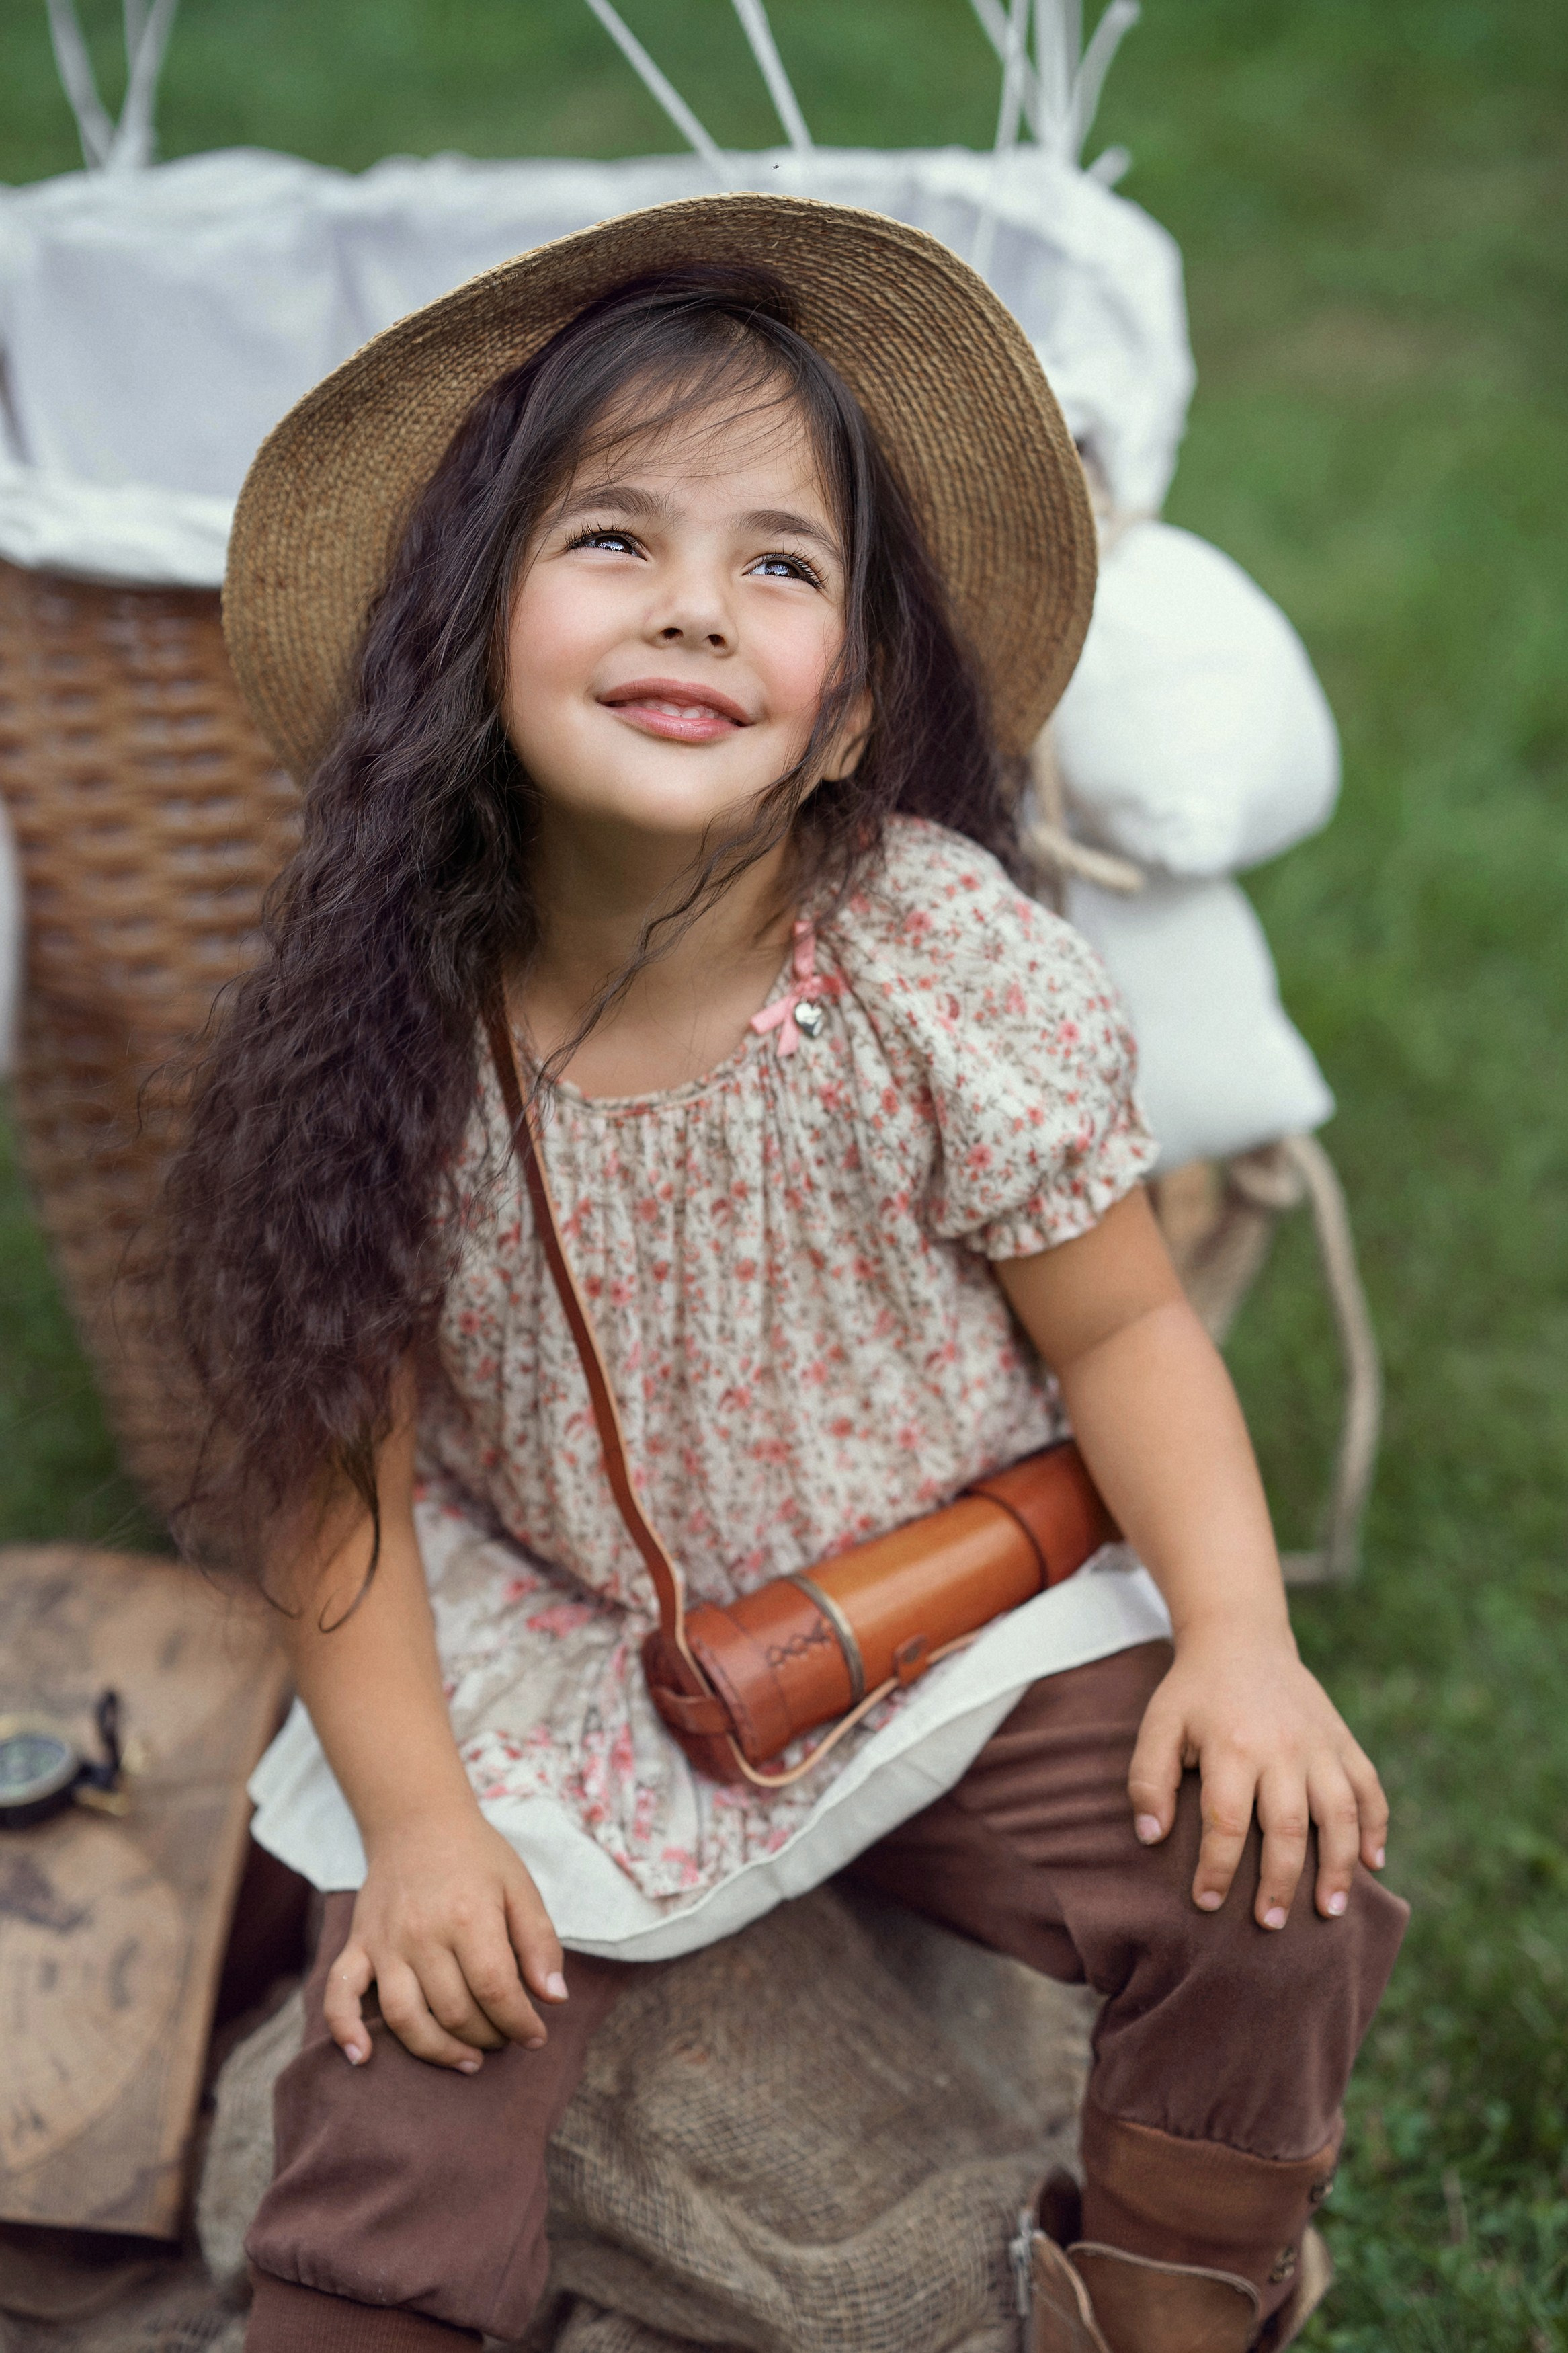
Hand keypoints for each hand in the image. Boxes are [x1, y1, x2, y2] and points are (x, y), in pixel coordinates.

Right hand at [324, 1803, 567, 2070]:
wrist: (418, 1820)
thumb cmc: (477, 1858)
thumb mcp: (520, 1887)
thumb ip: (540, 1943)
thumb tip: (554, 1999)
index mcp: (468, 1916)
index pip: (496, 1990)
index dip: (520, 2022)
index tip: (536, 2036)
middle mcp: (422, 1933)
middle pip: (455, 2011)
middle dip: (488, 2037)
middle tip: (505, 2039)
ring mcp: (384, 1942)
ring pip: (405, 2017)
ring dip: (438, 2051)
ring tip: (467, 2060)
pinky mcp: (357, 1945)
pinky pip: (339, 1993)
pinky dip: (345, 2029)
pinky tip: (363, 2058)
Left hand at [1127, 1623, 1388, 1927]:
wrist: (1241, 1638)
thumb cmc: (1194, 1692)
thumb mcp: (1159, 1725)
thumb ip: (1148, 1780)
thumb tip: (1151, 1837)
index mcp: (1233, 1747)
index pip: (1226, 1822)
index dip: (1218, 1868)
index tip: (1207, 1903)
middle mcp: (1283, 1748)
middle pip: (1288, 1828)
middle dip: (1280, 1882)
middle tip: (1269, 1924)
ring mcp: (1321, 1745)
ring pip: (1341, 1815)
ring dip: (1338, 1867)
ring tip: (1329, 1911)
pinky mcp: (1344, 1741)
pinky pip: (1369, 1788)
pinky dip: (1377, 1827)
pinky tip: (1375, 1864)